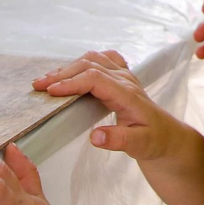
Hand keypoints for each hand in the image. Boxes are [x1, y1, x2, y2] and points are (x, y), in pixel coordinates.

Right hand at [33, 50, 179, 161]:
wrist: (166, 135)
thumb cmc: (153, 140)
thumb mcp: (140, 145)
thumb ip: (119, 140)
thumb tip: (93, 136)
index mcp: (127, 94)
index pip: (96, 79)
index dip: (72, 83)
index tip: (50, 91)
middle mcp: (125, 79)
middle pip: (90, 64)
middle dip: (62, 73)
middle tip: (37, 86)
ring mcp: (124, 75)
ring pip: (93, 59)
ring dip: (68, 67)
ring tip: (46, 80)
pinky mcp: (121, 76)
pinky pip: (101, 59)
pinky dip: (82, 62)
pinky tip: (70, 71)